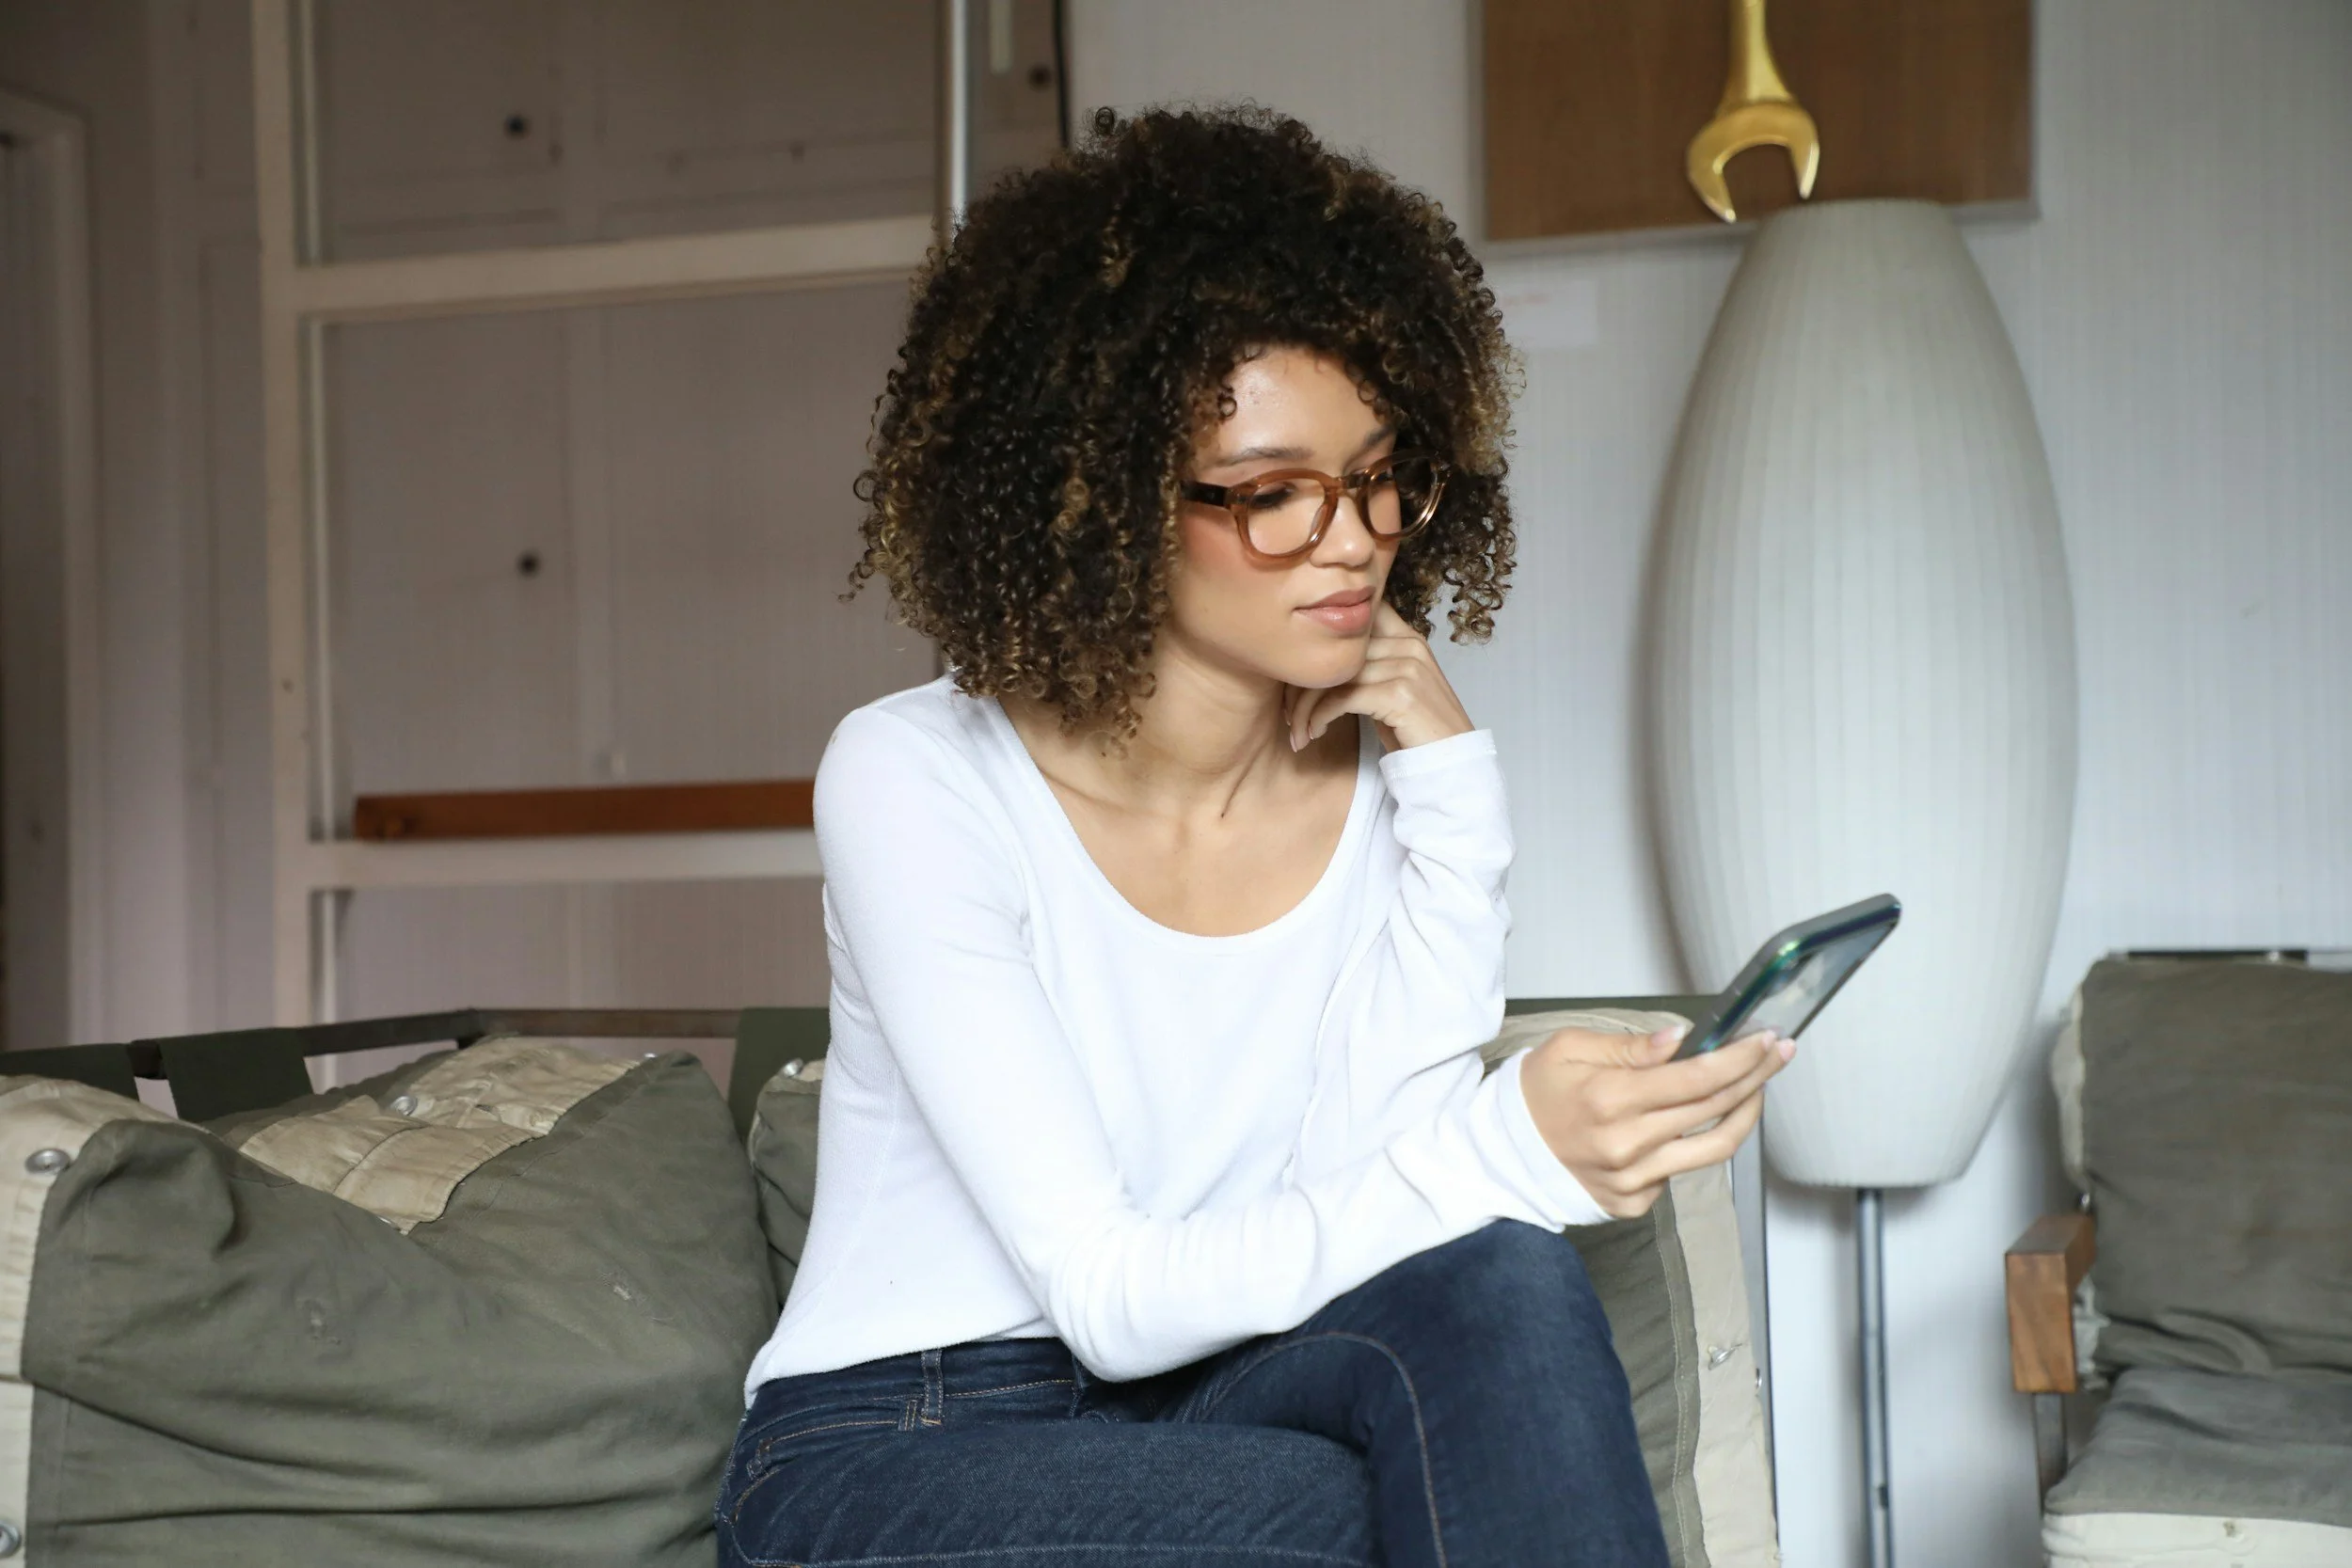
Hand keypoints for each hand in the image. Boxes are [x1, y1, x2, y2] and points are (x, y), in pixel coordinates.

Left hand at [1285, 601, 1474, 752]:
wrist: (1451, 766)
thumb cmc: (1416, 731)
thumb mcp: (1394, 689)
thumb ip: (1369, 665)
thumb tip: (1321, 658)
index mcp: (1409, 638)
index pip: (1357, 617)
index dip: (1320, 640)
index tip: (1297, 675)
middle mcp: (1410, 645)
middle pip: (1337, 648)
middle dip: (1302, 682)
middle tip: (1288, 710)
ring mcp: (1407, 668)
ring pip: (1335, 674)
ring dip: (1306, 705)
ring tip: (1298, 729)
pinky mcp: (1399, 695)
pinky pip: (1342, 697)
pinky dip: (1319, 716)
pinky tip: (1314, 732)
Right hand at [1518, 1024, 1793, 1218]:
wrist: (1505, 1154)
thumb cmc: (1538, 1094)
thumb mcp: (1570, 1049)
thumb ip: (1630, 1046)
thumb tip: (1681, 1039)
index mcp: (1610, 1099)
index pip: (1697, 1078)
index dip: (1741, 1058)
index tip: (1768, 1040)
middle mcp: (1627, 1144)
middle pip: (1715, 1109)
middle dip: (1755, 1076)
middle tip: (1779, 1053)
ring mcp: (1634, 1179)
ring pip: (1714, 1148)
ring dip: (1744, 1114)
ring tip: (1755, 1088)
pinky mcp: (1636, 1202)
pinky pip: (1681, 1170)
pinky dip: (1694, 1142)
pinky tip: (1690, 1123)